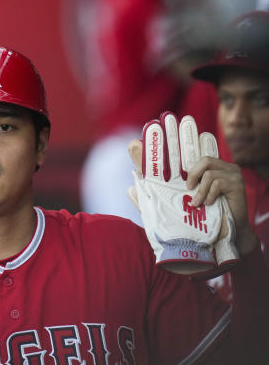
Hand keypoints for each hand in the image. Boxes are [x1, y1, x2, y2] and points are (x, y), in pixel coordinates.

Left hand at [128, 126, 256, 255]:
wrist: (214, 244)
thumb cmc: (190, 228)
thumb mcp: (163, 215)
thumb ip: (147, 201)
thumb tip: (130, 187)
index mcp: (188, 176)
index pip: (173, 156)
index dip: (163, 142)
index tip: (152, 126)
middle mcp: (206, 169)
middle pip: (189, 147)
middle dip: (178, 133)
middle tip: (169, 119)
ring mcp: (223, 172)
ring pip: (204, 164)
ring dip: (197, 184)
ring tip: (194, 201)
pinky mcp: (235, 180)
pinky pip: (215, 179)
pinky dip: (207, 193)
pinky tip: (207, 204)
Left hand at [186, 156, 256, 254]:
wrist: (234, 225)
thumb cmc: (216, 209)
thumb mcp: (205, 193)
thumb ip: (198, 183)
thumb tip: (178, 178)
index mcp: (222, 167)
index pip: (204, 160)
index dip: (193, 170)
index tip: (187, 185)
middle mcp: (230, 168)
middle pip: (206, 161)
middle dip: (194, 175)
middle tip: (189, 189)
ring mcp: (236, 175)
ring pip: (210, 175)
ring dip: (200, 191)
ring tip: (198, 203)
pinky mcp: (238, 184)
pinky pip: (218, 184)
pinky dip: (210, 195)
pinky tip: (209, 203)